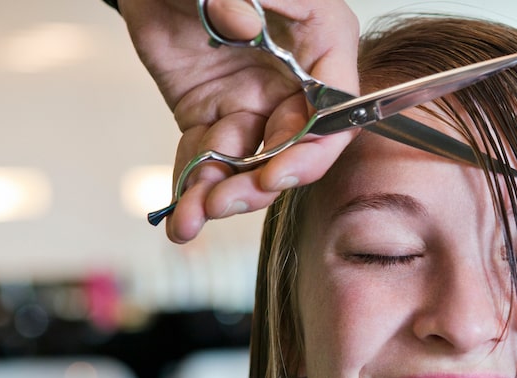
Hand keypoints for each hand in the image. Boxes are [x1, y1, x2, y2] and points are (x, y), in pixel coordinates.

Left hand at [118, 0, 358, 241]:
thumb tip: (242, 22)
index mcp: (322, 43)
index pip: (336, 110)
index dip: (311, 150)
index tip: (275, 172)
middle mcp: (295, 83)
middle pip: (295, 149)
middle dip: (261, 183)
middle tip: (224, 200)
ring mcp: (255, 104)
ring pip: (251, 163)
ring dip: (223, 193)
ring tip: (191, 216)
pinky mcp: (214, 117)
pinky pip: (208, 158)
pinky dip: (192, 187)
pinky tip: (180, 215)